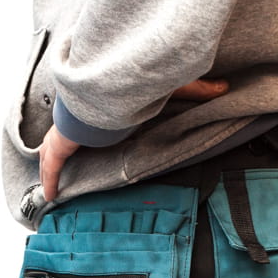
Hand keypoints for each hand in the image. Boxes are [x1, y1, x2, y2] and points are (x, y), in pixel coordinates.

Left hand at [39, 77, 228, 201]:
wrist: (108, 83)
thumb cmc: (135, 82)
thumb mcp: (173, 88)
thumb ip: (197, 90)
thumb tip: (226, 86)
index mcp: (102, 104)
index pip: (92, 117)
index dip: (89, 126)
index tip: (91, 136)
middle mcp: (80, 117)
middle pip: (66, 134)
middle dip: (61, 147)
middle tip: (63, 162)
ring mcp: (66, 130)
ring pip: (53, 150)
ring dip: (52, 164)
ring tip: (53, 181)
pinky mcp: (60, 142)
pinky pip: (53, 165)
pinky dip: (51, 180)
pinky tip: (51, 195)